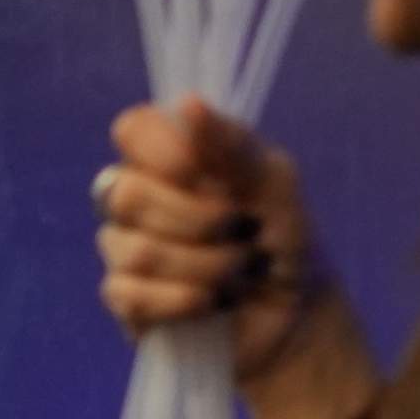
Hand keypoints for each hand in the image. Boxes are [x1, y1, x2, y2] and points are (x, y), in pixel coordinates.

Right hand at [98, 98, 379, 418]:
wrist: (295, 315)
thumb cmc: (283, 238)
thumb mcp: (276, 184)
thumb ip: (234, 146)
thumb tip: (188, 103)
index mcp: (171, 158)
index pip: (132, 129)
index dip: (158, 148)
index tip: (197, 169)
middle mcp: (139, 197)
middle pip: (124, 192)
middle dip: (194, 218)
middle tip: (240, 230)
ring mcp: (125, 248)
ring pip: (133, 249)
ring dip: (204, 264)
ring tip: (240, 273)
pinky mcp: (125, 299)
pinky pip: (130, 293)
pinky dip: (182, 300)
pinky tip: (212, 303)